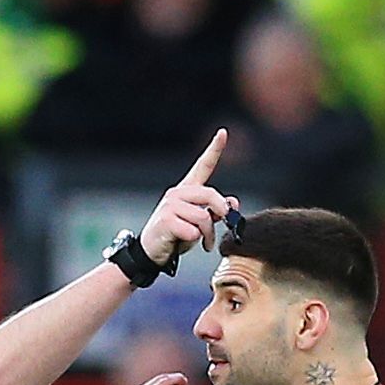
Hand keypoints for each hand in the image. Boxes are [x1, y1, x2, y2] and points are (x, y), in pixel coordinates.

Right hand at [138, 130, 235, 268]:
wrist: (152, 252)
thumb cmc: (176, 236)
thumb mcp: (200, 223)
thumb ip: (216, 212)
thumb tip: (232, 203)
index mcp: (187, 190)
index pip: (203, 166)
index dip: (214, 149)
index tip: (223, 133)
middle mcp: (177, 193)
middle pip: (210, 195)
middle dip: (221, 213)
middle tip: (222, 225)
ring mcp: (170, 205)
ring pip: (203, 216)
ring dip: (208, 234)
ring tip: (204, 242)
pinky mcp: (165, 220)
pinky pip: (192, 230)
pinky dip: (194, 240)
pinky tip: (185, 242)